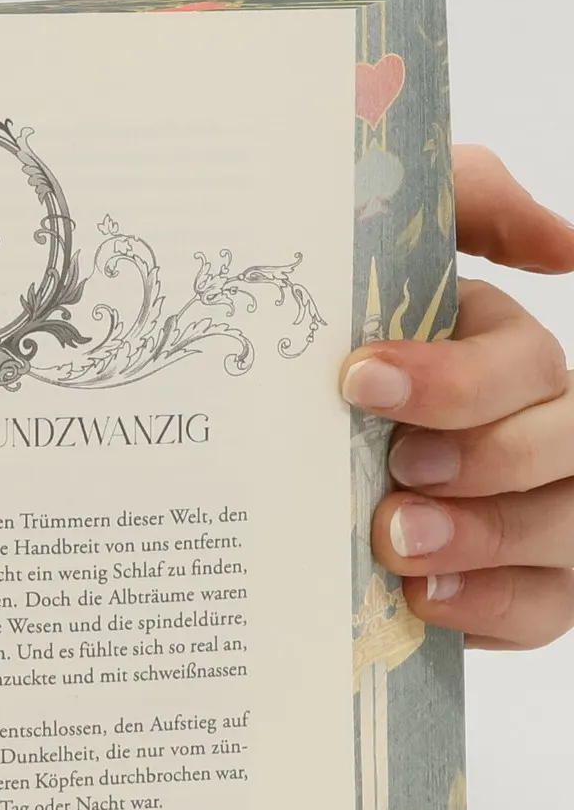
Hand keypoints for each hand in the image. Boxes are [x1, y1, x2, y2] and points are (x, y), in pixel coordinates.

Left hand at [341, 145, 573, 648]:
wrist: (266, 453)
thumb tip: (560, 241)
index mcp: (509, 357)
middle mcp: (545, 433)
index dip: (455, 375)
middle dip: (486, 457)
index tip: (358, 381)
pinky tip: (420, 598)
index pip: (526, 362)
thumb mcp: (376, 241)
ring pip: (567, 529)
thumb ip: (468, 200)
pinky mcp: (523, 589)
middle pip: (567, 444)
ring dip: (483, 537)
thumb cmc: (332, 345)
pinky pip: (543, 609)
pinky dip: (487, 607)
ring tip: (395, 540)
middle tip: (397, 467)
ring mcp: (543, 515)